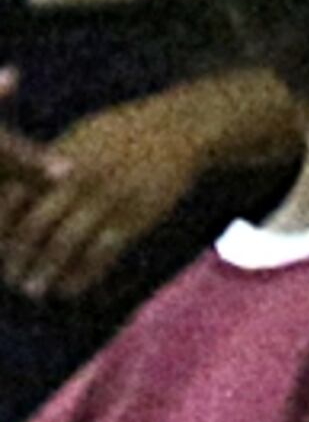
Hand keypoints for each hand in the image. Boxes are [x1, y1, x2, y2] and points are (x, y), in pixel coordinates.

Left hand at [0, 83, 229, 305]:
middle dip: (18, 254)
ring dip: (46, 271)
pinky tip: (69, 290)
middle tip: (8, 278)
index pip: (17, 196)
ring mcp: (107, 199)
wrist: (179, 130)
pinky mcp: (135, 217)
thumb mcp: (80, 138)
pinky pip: (102, 253)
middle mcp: (77, 180)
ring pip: (66, 243)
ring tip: (32, 291)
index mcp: (58, 159)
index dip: (3, 224)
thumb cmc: (124, 133)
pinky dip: (83, 275)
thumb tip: (20, 185)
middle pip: (36, 224)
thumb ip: (51, 164)